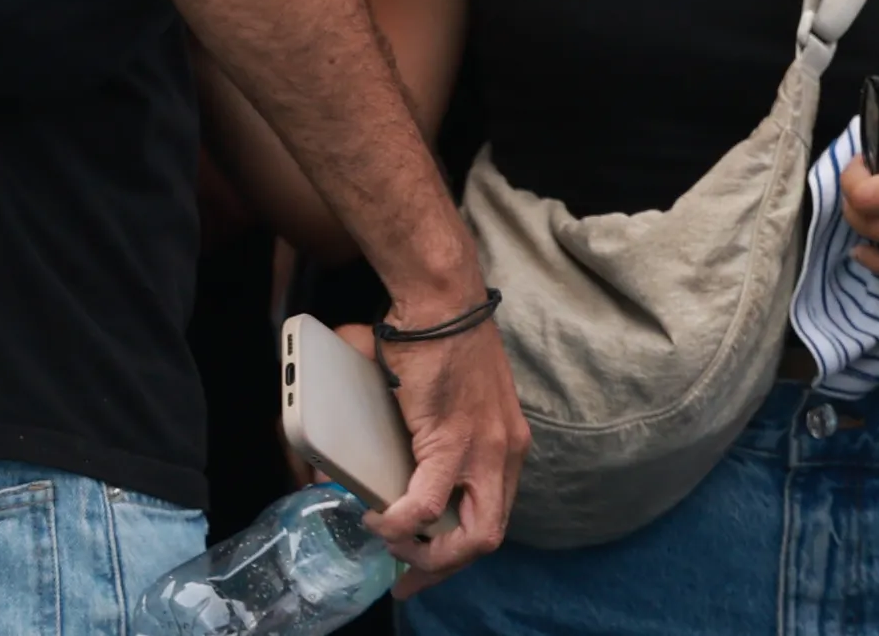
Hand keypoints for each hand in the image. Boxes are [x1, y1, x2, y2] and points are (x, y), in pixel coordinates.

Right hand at [367, 301, 530, 591]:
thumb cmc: (437, 343)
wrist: (441, 303)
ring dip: (425, 555)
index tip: (424, 559)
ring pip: (470, 536)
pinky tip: (378, 518)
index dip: (458, 548)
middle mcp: (506, 452)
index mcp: (507, 445)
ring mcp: (485, 448)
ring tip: (389, 543)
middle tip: (404, 575)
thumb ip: (420, 440)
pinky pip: (428, 505)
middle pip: (487, 537)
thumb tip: (371, 467)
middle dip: (442, 568)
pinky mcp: (452, 438)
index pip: (494, 515)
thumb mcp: (446, 405)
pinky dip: (400, 523)